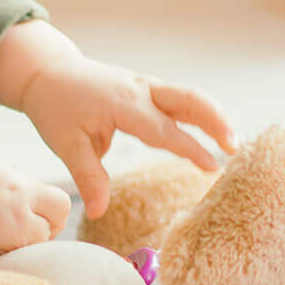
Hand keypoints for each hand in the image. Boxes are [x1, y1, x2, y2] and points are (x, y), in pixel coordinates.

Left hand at [18, 57, 234, 221]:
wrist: (48, 72)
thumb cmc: (56, 107)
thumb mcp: (65, 144)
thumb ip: (87, 176)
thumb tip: (99, 212)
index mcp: (122, 104)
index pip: (164, 129)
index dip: (190, 147)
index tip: (212, 166)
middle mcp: (140, 90)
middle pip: (189, 99)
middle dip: (216, 120)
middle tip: (236, 147)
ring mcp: (145, 86)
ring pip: (189, 95)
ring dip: (214, 115)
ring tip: (233, 142)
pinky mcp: (147, 89)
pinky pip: (179, 98)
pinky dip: (201, 112)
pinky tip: (214, 130)